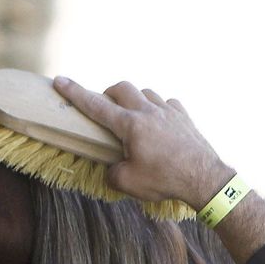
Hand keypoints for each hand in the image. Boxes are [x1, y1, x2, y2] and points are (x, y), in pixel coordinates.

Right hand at [53, 76, 234, 208]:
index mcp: (130, 125)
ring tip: (132, 116)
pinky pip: (167, 103)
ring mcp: (168, 111)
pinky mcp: (183, 116)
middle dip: (108, 93)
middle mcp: (148, 111)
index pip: (96, 106)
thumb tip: (112, 169)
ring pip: (145, 92)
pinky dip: (157, 108)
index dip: (75, 93)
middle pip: (122, 88)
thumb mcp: (129, 183)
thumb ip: (113, 173)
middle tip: (105, 106)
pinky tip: (158, 121)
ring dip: (134, 99)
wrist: (204, 178)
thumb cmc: (166, 180)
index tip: (60, 80)